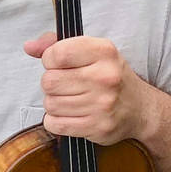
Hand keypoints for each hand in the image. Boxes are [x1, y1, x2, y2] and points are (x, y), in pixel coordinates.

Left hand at [25, 32, 152, 143]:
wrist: (141, 109)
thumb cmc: (111, 78)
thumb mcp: (91, 52)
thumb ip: (57, 45)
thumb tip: (29, 47)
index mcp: (104, 52)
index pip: (56, 54)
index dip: (50, 60)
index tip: (59, 64)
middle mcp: (105, 77)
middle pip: (49, 81)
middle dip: (52, 84)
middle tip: (67, 85)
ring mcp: (102, 104)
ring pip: (50, 104)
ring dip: (55, 103)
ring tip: (72, 100)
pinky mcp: (97, 127)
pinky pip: (55, 124)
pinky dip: (57, 121)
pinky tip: (71, 114)